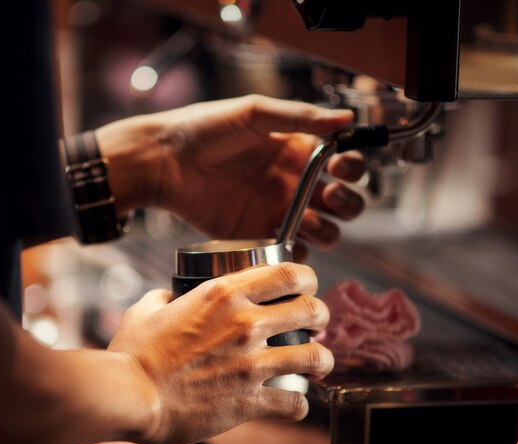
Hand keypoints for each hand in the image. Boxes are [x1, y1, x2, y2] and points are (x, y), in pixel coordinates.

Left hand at [97, 94, 365, 258]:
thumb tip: (347, 118)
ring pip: (324, 233)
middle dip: (348, 204)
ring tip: (307, 221)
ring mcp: (277, 213)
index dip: (353, 169)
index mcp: (298, 151)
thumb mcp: (254, 113)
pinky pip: (289, 254)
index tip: (341, 168)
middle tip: (330, 197)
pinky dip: (297, 256)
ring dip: (328, 231)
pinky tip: (287, 244)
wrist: (164, 162)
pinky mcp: (256, 236)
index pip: (344, 165)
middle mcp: (294, 184)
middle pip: (343, 204)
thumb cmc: (205, 129)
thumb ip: (301, 116)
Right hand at [107, 262, 333, 443]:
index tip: (307, 286)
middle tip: (316, 324)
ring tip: (320, 364)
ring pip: (315, 356)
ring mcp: (251, 364)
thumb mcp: (145, 311)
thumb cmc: (133, 355)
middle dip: (321, 316)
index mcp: (223, 295)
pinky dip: (299, 405)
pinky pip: (294, 402)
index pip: (287, 273)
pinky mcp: (249, 401)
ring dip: (323, 360)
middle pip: (311, 310)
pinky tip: (296, 405)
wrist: (129, 396)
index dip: (307, 278)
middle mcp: (244, 324)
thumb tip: (168, 296)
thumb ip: (163, 298)